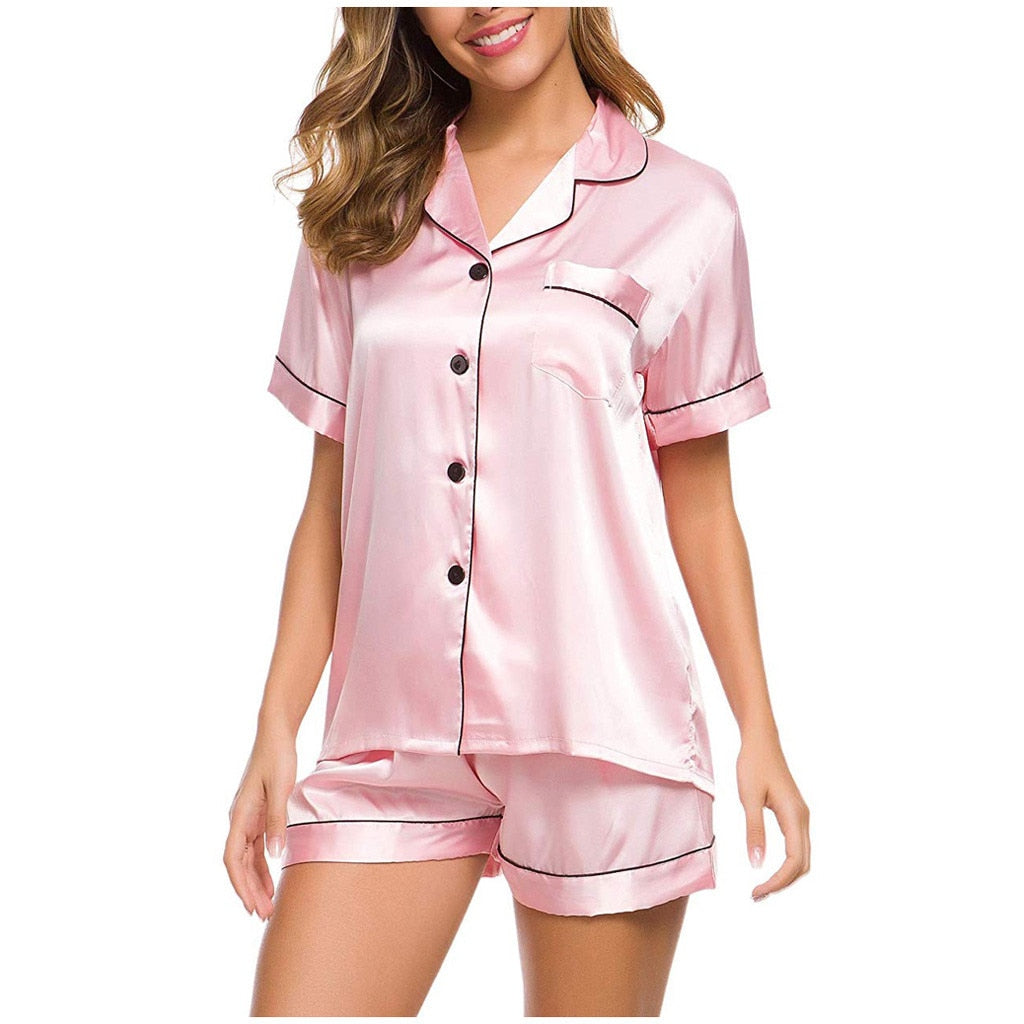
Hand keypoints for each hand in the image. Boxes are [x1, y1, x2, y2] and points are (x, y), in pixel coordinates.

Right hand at [223, 723, 296, 921]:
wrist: (276, 734)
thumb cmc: (278, 758)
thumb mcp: (282, 788)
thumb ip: (278, 821)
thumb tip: (275, 855)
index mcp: (240, 815)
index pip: (233, 858)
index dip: (240, 884)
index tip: (250, 905)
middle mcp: (239, 820)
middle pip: (239, 864)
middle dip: (249, 891)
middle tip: (264, 916)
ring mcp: (248, 819)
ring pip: (247, 859)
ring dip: (256, 883)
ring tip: (268, 907)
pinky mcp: (258, 816)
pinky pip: (256, 848)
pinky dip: (263, 867)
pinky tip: (271, 882)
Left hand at [736, 730, 810, 900]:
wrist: (761, 740)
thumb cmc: (753, 764)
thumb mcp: (748, 797)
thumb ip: (754, 830)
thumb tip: (756, 864)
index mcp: (794, 815)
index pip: (794, 861)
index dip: (778, 882)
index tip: (756, 892)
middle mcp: (803, 818)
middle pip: (803, 864)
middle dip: (782, 883)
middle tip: (756, 895)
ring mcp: (800, 816)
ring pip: (802, 856)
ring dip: (786, 875)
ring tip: (762, 887)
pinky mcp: (794, 813)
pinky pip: (797, 846)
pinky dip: (786, 863)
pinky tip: (769, 867)